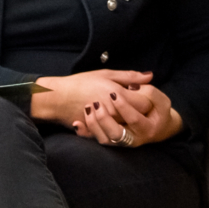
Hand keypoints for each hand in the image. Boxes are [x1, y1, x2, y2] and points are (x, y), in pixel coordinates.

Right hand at [33, 69, 154, 130]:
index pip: (145, 102)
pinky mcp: (98, 131)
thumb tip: (151, 76)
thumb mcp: (106, 74)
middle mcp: (114, 111)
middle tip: (137, 104)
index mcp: (117, 94)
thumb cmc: (82, 83)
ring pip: (128, 126)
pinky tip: (116, 121)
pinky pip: (115, 133)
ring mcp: (106, 123)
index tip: (143, 95)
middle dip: (140, 110)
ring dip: (129, 121)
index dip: (147, 99)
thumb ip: (130, 76)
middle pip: (138, 116)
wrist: (58, 98)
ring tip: (125, 112)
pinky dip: (118, 128)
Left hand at [78, 80, 182, 147]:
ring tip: (87, 109)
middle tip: (96, 103)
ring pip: (104, 139)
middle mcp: (134, 139)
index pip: (134, 119)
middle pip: (116, 133)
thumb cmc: (158, 111)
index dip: (124, 106)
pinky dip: (85, 133)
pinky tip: (77, 123)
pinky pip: (96, 141)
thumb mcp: (160, 100)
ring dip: (93, 125)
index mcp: (147, 128)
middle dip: (104, 118)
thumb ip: (150, 90)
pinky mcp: (112, 141)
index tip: (113, 94)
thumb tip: (144, 78)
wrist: (157, 128)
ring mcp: (122, 142)